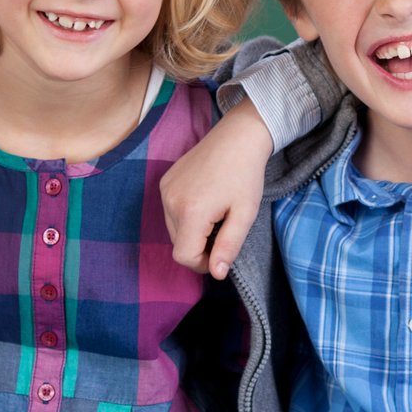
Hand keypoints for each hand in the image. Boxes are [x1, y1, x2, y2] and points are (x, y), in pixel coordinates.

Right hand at [160, 99, 272, 278]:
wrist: (238, 137)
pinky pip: (171, 211)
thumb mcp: (245, 214)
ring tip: (217, 213)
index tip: (222, 253)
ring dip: (193, 231)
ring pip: (174, 229)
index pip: (184, 256)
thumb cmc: (246, 175)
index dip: (203, 263)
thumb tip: (216, 274)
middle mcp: (170, 201)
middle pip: (178, 244)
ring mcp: (165, 190)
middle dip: (200, 246)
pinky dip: (186, 215)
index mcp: (190, 212)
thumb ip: (229, 246)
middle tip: (225, 228)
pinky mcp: (165, 181)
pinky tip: (207, 200)